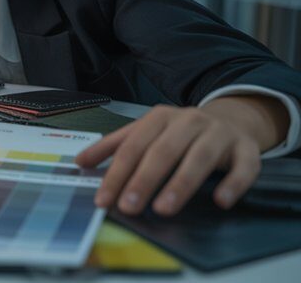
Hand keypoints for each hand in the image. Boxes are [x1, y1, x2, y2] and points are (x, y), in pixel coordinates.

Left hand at [75, 96, 286, 216]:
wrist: (230, 119)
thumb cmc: (179, 132)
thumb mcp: (145, 132)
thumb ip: (113, 146)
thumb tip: (80, 162)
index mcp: (160, 117)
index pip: (133, 147)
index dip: (117, 174)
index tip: (104, 199)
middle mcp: (189, 121)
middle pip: (163, 152)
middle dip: (143, 180)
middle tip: (129, 207)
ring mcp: (219, 134)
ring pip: (200, 158)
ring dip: (181, 184)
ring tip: (164, 209)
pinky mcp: (247, 149)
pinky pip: (243, 167)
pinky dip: (232, 184)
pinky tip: (220, 201)